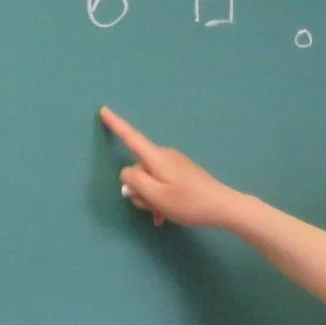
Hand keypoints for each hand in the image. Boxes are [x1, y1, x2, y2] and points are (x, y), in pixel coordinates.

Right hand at [99, 107, 252, 229]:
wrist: (222, 206)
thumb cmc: (187, 202)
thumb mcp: (155, 195)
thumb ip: (135, 182)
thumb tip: (125, 173)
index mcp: (156, 158)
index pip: (131, 137)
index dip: (116, 125)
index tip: (103, 110)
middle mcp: (165, 155)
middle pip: (139, 167)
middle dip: (137, 187)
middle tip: (149, 207)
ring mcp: (175, 163)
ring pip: (150, 178)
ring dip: (149, 196)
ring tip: (160, 214)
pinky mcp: (183, 172)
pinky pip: (162, 182)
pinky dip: (159, 197)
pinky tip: (165, 214)